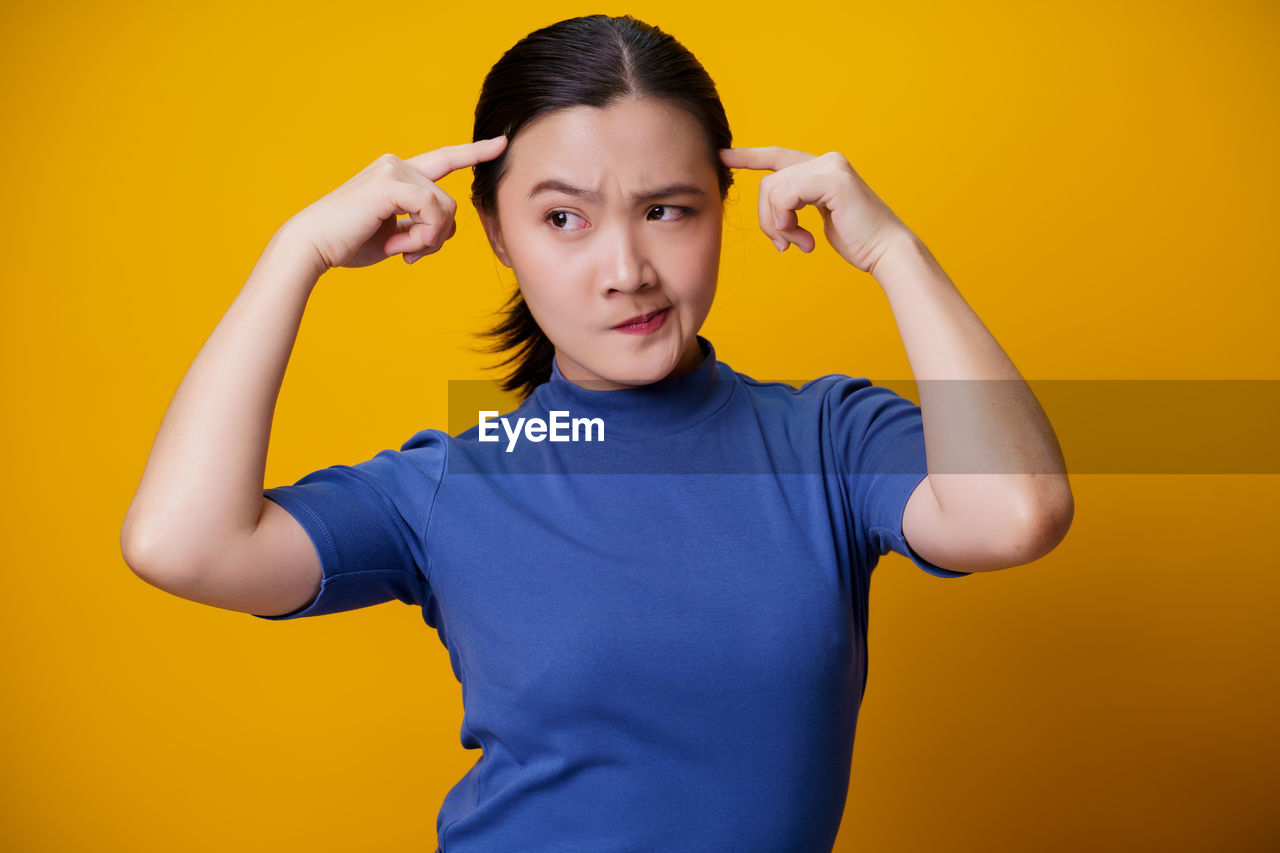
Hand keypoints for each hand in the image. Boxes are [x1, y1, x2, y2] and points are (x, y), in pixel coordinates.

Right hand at [285, 136, 508, 272]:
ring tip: (399, 250)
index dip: (473, 152)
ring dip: (427, 240)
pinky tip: (398, 247)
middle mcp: (396, 164)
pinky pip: (431, 211)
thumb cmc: (348, 243)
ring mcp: (393, 170)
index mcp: (396, 173)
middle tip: (411, 255)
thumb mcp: (395, 235)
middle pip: (449, 203)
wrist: (312, 246)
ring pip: (444, 209)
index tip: (501, 143)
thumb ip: (421, 227)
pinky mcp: (390, 183)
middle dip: (437, 236)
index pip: (443, 160)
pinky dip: (421, 236)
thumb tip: (445, 230)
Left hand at [719, 146, 910, 273]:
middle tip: (783, 245)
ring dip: (777, 225)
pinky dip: (786, 221)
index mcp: (824, 167)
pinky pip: (785, 196)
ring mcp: (830, 166)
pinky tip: (806, 240)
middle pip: (768, 183)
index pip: (778, 156)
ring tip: (797, 244)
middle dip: (767, 219)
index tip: (724, 155)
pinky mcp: (832, 179)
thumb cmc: (857, 240)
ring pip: (772, 190)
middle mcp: (827, 160)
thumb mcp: (820, 219)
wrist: (886, 251)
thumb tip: (772, 209)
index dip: (750, 156)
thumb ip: (797, 205)